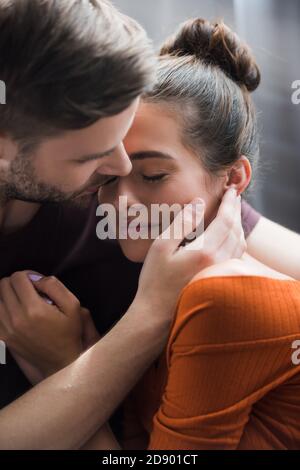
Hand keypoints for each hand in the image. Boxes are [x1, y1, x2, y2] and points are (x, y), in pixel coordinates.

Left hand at [0, 272, 89, 380]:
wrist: (61, 361)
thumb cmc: (69, 332)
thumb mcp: (73, 306)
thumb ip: (54, 286)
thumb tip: (36, 278)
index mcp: (34, 309)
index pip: (17, 278)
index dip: (27, 274)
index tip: (36, 282)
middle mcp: (16, 318)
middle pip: (3, 285)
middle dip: (16, 282)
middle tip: (29, 289)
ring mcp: (7, 329)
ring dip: (7, 294)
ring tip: (20, 299)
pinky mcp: (3, 338)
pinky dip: (2, 308)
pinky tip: (13, 310)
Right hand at [135, 188, 244, 320]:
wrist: (157, 315)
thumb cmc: (155, 281)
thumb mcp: (161, 246)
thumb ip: (181, 223)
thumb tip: (198, 204)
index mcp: (205, 251)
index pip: (226, 220)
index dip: (229, 203)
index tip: (230, 191)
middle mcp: (219, 263)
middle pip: (236, 230)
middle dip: (236, 211)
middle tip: (233, 197)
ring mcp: (222, 274)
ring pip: (240, 244)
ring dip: (238, 226)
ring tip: (232, 214)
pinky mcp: (220, 282)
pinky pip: (237, 256)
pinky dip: (237, 241)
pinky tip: (229, 238)